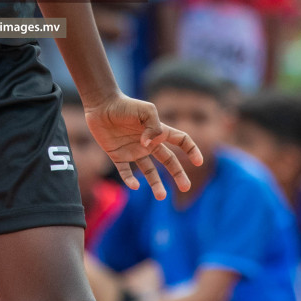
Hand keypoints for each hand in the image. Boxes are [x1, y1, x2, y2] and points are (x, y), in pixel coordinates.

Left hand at [84, 94, 202, 199]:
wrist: (101, 105)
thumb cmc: (125, 105)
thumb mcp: (145, 110)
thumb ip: (153, 127)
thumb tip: (149, 145)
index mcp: (158, 131)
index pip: (181, 141)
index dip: (191, 150)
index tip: (199, 162)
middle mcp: (148, 143)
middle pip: (169, 161)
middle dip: (178, 174)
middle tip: (186, 187)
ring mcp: (133, 150)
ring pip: (149, 171)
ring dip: (156, 184)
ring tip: (161, 196)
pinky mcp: (118, 156)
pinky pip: (126, 172)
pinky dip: (130, 180)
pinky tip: (135, 186)